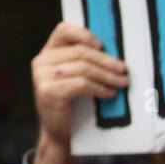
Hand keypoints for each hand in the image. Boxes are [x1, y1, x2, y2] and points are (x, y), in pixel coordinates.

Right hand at [30, 22, 128, 163]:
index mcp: (47, 54)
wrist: (59, 132)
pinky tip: (109, 93)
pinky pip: (81, 84)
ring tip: (122, 83)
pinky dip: (100, 88)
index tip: (102, 44)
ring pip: (83, 68)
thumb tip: (113, 51)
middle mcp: (41, 62)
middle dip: (106, 61)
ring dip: (107, 76)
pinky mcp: (48, 92)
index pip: (62, 31)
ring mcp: (42, 77)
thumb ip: (82, 62)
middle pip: (80, 52)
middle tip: (124, 69)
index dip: (84, 34)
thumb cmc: (72, 103)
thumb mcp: (74, 77)